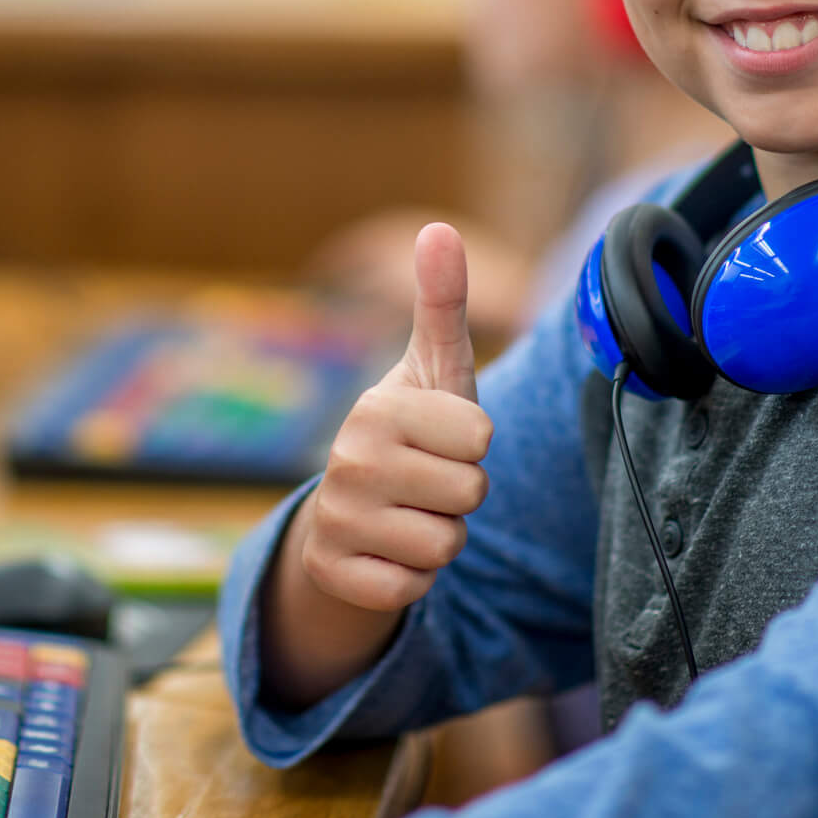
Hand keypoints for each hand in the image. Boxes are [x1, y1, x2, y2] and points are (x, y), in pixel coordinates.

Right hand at [299, 222, 493, 611]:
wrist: (345, 511)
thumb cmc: (410, 431)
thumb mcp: (432, 369)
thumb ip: (441, 301)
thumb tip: (439, 228)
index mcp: (376, 407)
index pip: (481, 439)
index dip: (474, 445)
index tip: (442, 439)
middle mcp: (347, 460)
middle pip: (471, 494)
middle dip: (461, 494)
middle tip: (427, 480)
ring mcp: (337, 520)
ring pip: (447, 546)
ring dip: (441, 538)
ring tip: (409, 513)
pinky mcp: (337, 574)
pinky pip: (414, 589)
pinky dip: (413, 578)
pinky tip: (388, 550)